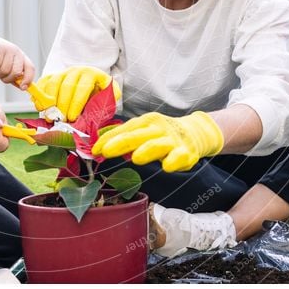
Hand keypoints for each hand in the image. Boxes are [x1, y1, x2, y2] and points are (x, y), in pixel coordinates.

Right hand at [0, 32, 34, 86]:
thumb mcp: (4, 66)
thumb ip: (13, 75)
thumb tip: (23, 87)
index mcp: (20, 55)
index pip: (30, 68)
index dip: (28, 79)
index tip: (23, 88)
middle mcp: (16, 51)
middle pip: (17, 73)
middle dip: (7, 78)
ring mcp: (7, 49)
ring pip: (4, 71)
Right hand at [35, 66, 120, 121]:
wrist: (91, 80)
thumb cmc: (99, 91)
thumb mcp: (109, 93)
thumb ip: (110, 97)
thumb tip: (109, 102)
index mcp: (91, 74)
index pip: (82, 88)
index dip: (76, 104)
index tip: (72, 118)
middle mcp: (76, 70)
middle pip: (66, 87)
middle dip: (62, 105)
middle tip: (61, 121)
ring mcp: (63, 72)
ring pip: (53, 84)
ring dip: (49, 101)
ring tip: (49, 116)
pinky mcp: (53, 75)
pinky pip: (44, 82)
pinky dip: (39, 94)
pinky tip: (39, 107)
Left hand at [91, 111, 223, 171]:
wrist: (194, 132)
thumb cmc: (161, 133)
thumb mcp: (143, 129)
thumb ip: (122, 136)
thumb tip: (95, 143)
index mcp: (146, 121)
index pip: (124, 129)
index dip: (108, 139)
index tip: (94, 149)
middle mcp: (158, 128)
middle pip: (138, 135)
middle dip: (121, 142)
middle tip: (107, 151)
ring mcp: (173, 140)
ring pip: (158, 145)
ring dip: (147, 150)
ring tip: (136, 158)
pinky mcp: (187, 152)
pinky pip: (180, 157)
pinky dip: (174, 161)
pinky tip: (167, 166)